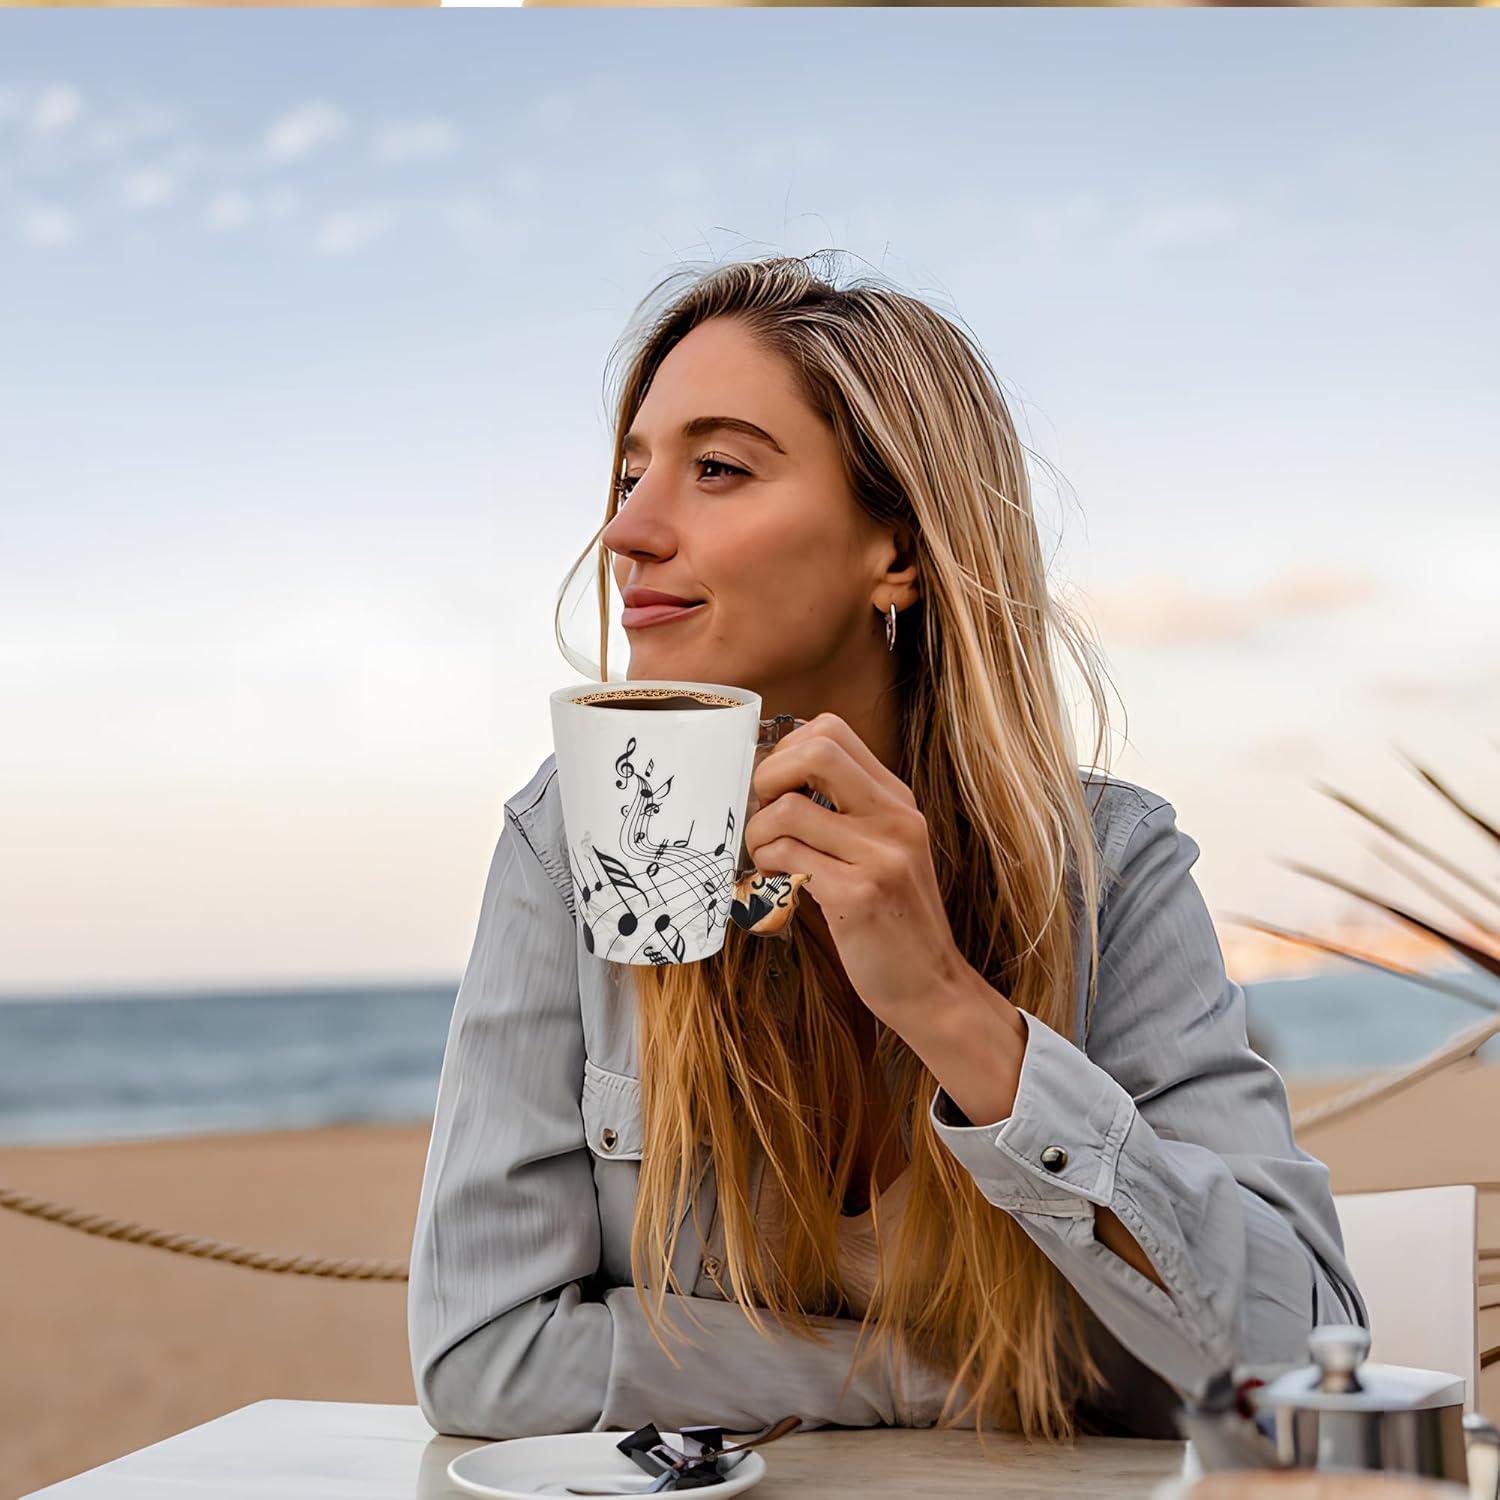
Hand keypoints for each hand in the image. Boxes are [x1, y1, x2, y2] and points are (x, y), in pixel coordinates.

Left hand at [743, 712, 969, 1034]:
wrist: (930, 986)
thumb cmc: (892, 920)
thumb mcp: (882, 850)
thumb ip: (842, 812)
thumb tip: (769, 780)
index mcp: (896, 800)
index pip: (831, 731)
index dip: (786, 750)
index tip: (774, 787)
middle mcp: (895, 818)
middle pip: (816, 750)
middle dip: (767, 775)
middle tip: (762, 813)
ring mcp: (881, 855)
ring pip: (787, 810)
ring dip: (758, 835)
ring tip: (767, 859)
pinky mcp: (860, 895)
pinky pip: (787, 857)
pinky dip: (766, 867)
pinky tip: (777, 884)